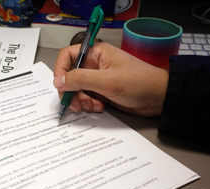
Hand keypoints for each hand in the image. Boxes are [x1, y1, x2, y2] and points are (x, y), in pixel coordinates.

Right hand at [53, 42, 168, 116]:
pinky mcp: (101, 91)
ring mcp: (97, 79)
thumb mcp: (107, 81)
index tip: (60, 85)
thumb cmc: (140, 83)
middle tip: (75, 103)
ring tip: (92, 106)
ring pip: (77, 89)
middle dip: (71, 91)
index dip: (61, 70)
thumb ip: (81, 79)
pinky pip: (86, 98)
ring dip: (81, 100)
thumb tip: (59, 80)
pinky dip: (89, 105)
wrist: (158, 98)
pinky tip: (99, 107)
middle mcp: (94, 65)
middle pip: (70, 76)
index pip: (68, 56)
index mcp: (96, 53)